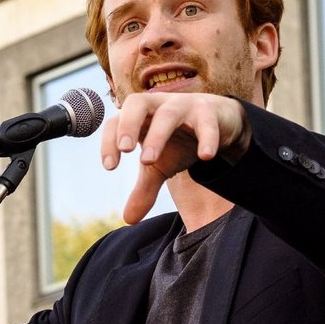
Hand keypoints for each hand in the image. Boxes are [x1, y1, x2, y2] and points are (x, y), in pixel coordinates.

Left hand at [100, 93, 249, 223]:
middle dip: (127, 126)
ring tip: (147, 161)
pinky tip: (205, 157)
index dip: (108, 142)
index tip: (109, 167)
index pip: (115, 122)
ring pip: (167, 114)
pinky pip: (206, 123)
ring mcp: (183, 106)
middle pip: (137, 104)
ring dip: (157, 136)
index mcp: (138, 117)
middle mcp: (157, 106)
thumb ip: (144, 189)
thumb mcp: (159, 166)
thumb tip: (128, 219)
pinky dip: (206, 138)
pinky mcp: (208, 112)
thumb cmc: (178, 141)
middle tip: (124, 149)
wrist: (216, 122)